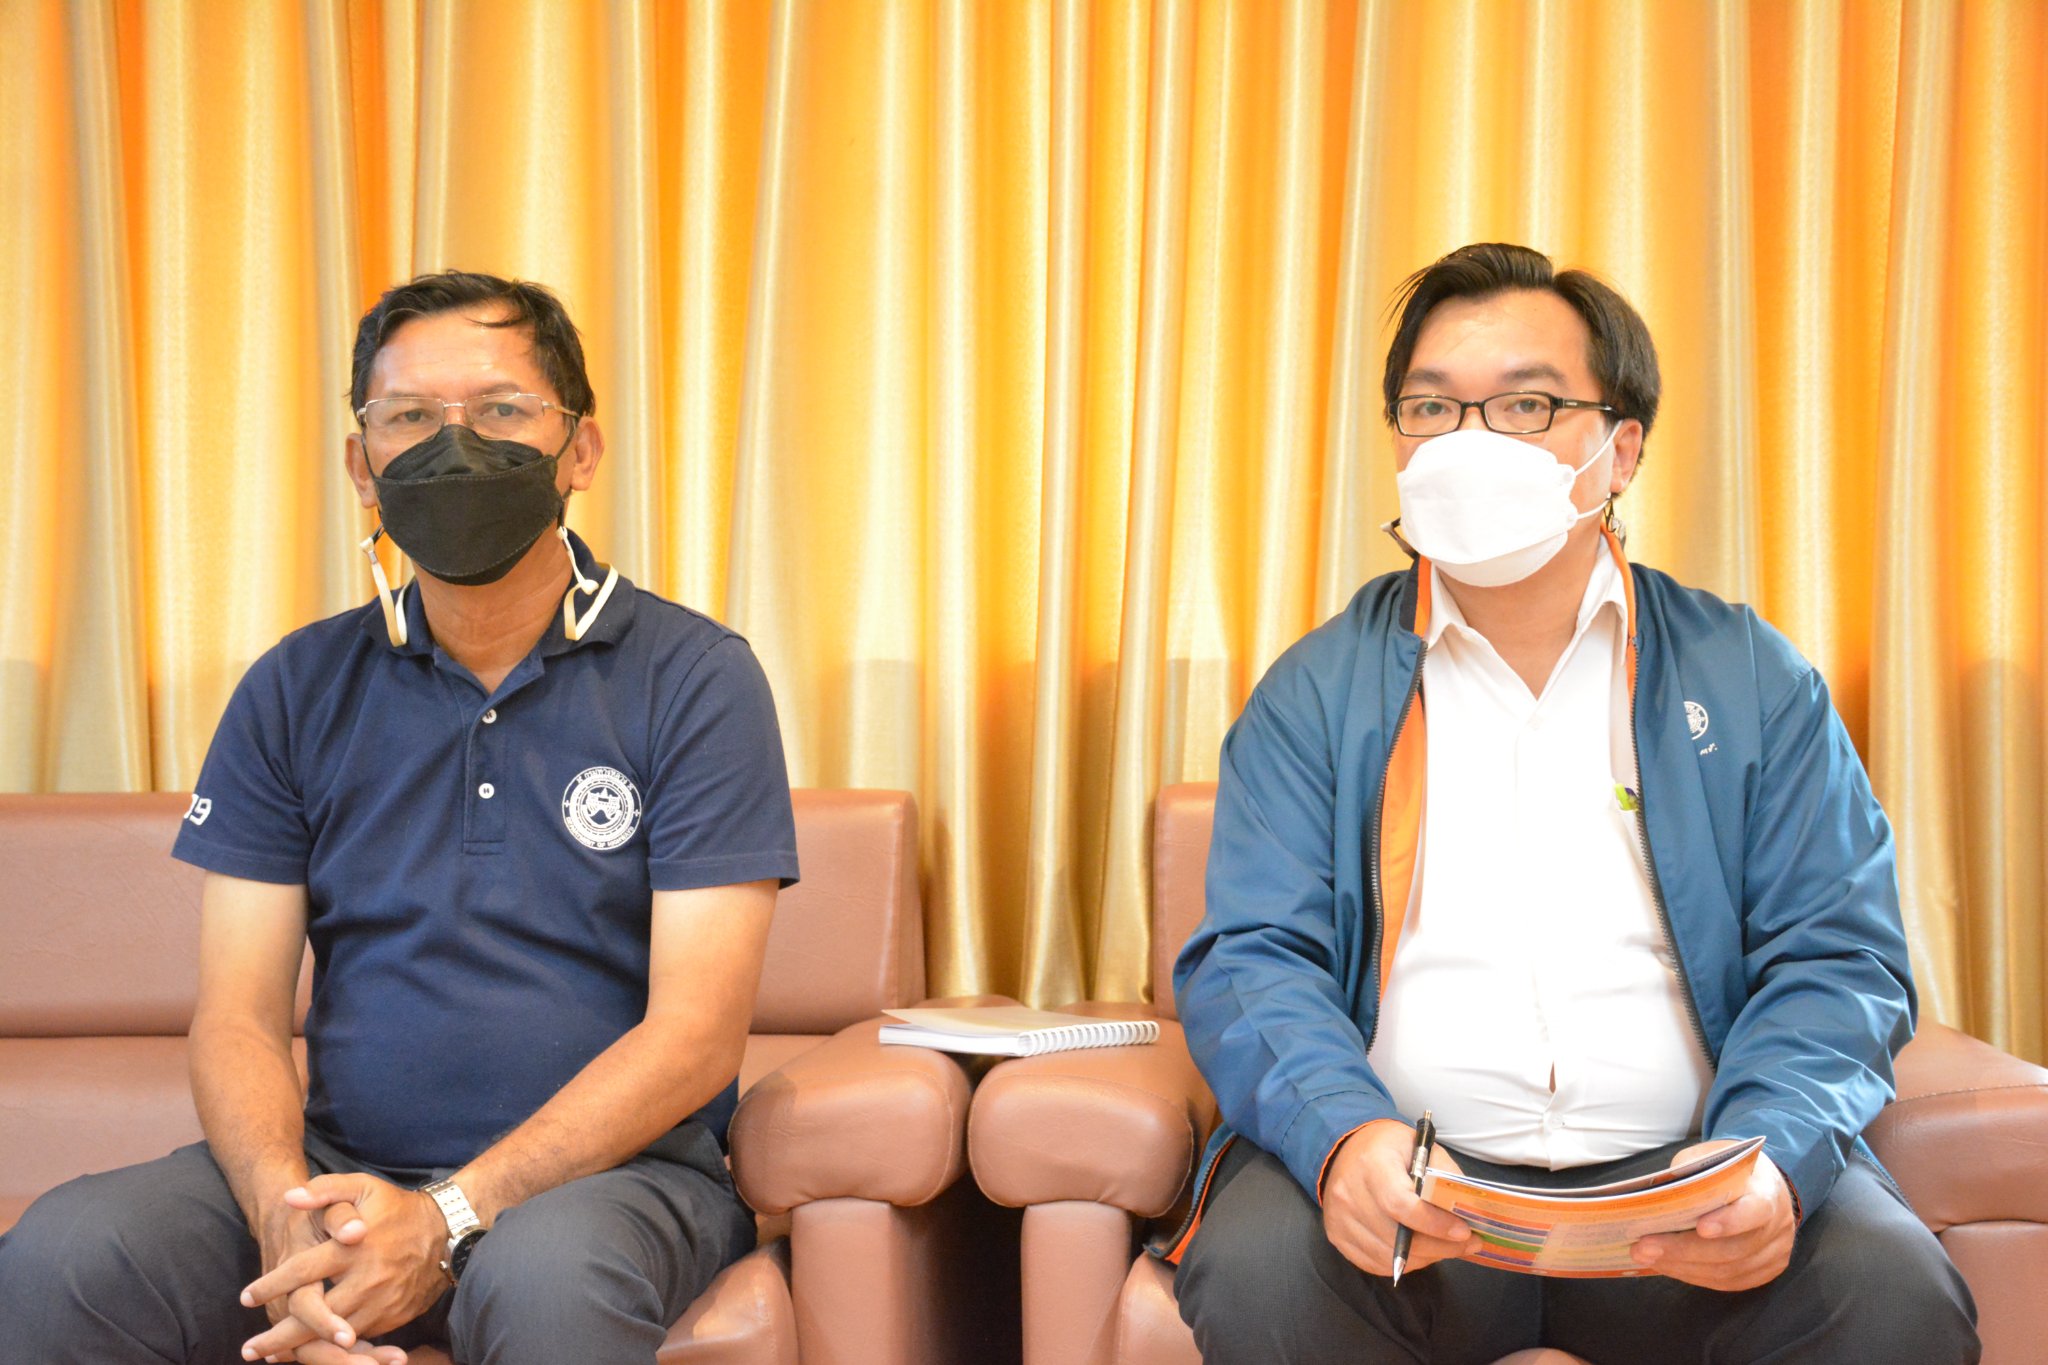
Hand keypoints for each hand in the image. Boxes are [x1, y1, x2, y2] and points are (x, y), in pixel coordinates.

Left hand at [240, 1173, 448, 1358]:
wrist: (447, 1233)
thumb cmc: (397, 1208)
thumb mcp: (364, 1187)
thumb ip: (325, 1189)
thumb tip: (289, 1198)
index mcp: (353, 1248)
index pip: (302, 1271)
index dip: (270, 1286)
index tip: (246, 1297)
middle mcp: (366, 1280)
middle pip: (314, 1316)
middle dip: (278, 1337)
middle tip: (248, 1349)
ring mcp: (381, 1302)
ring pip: (334, 1335)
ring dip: (301, 1349)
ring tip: (272, 1358)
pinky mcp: (393, 1317)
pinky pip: (358, 1338)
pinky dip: (332, 1348)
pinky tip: (312, 1352)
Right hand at [1321, 1119, 1470, 1276]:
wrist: (1345, 1151)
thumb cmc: (1390, 1149)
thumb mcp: (1422, 1147)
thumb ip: (1444, 1176)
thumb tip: (1468, 1212)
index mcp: (1371, 1164)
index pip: (1400, 1203)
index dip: (1433, 1223)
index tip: (1463, 1231)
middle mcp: (1348, 1193)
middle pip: (1396, 1236)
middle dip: (1439, 1246)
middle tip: (1468, 1245)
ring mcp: (1339, 1218)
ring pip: (1388, 1256)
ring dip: (1424, 1257)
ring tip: (1447, 1248)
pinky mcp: (1337, 1236)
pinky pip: (1375, 1263)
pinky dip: (1404, 1263)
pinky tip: (1421, 1251)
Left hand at [1630, 1140, 1795, 1290]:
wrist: (1764, 1185)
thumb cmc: (1729, 1169)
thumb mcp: (1711, 1157)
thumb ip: (1690, 1175)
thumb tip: (1655, 1199)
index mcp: (1768, 1192)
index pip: (1754, 1211)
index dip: (1729, 1222)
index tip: (1700, 1227)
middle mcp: (1777, 1228)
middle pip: (1733, 1249)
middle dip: (1684, 1250)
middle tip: (1644, 1247)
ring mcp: (1774, 1254)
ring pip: (1728, 1272)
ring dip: (1682, 1266)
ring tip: (1646, 1257)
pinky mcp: (1764, 1272)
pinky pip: (1728, 1282)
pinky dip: (1693, 1276)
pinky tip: (1667, 1266)